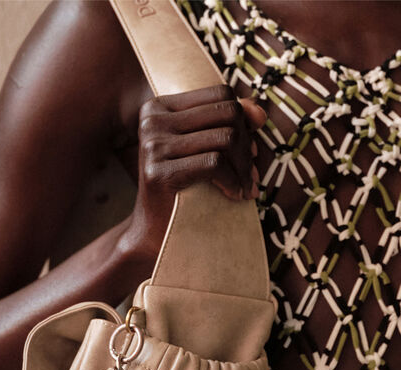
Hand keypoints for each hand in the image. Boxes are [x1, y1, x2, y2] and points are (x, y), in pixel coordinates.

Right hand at [124, 84, 266, 259]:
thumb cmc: (185, 189)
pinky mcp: (159, 172)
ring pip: (225, 138)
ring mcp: (153, 146)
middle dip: (248, 145)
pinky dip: (234, 181)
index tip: (251, 150)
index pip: (220, 94)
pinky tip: (236, 195)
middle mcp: (152, 121)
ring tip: (248, 187)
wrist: (155, 232)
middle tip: (252, 174)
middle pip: (226, 113)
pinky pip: (215, 164)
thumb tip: (259, 112)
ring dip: (245, 167)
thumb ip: (227, 124)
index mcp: (159, 107)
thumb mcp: (203, 149)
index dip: (244, 120)